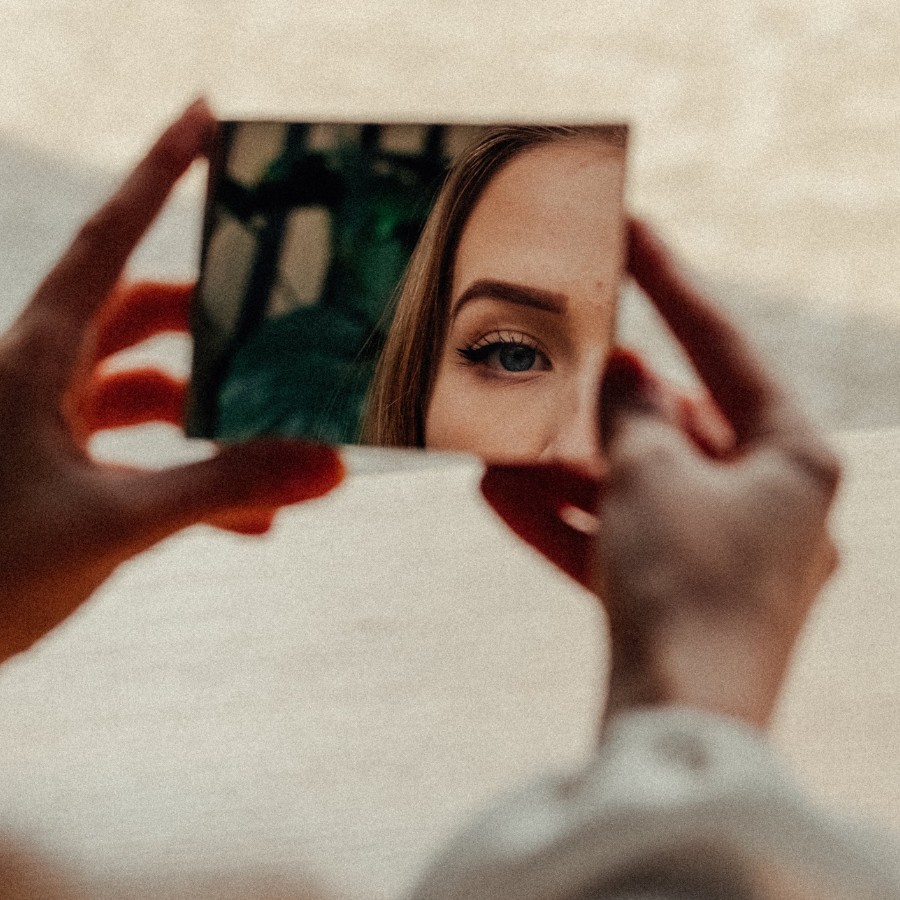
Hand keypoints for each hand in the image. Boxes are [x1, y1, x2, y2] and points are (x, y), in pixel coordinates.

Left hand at [0, 101, 342, 663]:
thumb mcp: (114, 522)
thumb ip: (223, 489)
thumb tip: (326, 466)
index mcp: (39, 356)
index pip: (112, 239)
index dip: (158, 172)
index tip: (205, 118)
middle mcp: (43, 373)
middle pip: (145, 315)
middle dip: (218, 328)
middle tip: (279, 330)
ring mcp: (51, 421)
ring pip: (150, 393)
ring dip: (215, 423)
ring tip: (281, 460)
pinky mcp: (60, 467)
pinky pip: (141, 453)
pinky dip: (193, 476)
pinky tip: (247, 522)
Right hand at [481, 219, 839, 730]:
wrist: (679, 730)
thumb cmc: (687, 589)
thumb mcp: (650, 474)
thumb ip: (631, 413)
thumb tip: (620, 373)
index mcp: (796, 458)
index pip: (723, 347)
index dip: (670, 283)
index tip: (630, 228)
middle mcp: (771, 501)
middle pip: (672, 425)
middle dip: (595, 403)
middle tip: (542, 357)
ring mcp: (724, 553)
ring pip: (634, 487)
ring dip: (565, 465)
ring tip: (494, 435)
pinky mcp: (679, 595)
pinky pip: (617, 539)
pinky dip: (566, 518)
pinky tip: (495, 492)